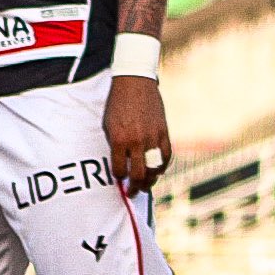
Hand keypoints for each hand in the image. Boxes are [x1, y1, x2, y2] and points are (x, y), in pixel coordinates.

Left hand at [103, 76, 171, 194]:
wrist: (135, 82)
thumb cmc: (117, 103)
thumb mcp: (108, 125)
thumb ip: (114, 146)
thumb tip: (120, 165)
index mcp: (119, 140)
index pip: (119, 170)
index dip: (118, 177)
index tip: (119, 179)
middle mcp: (136, 141)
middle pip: (138, 174)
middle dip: (134, 187)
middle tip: (132, 192)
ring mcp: (152, 137)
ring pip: (154, 168)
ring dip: (150, 180)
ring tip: (146, 185)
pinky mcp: (164, 131)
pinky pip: (166, 155)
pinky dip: (163, 166)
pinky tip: (158, 171)